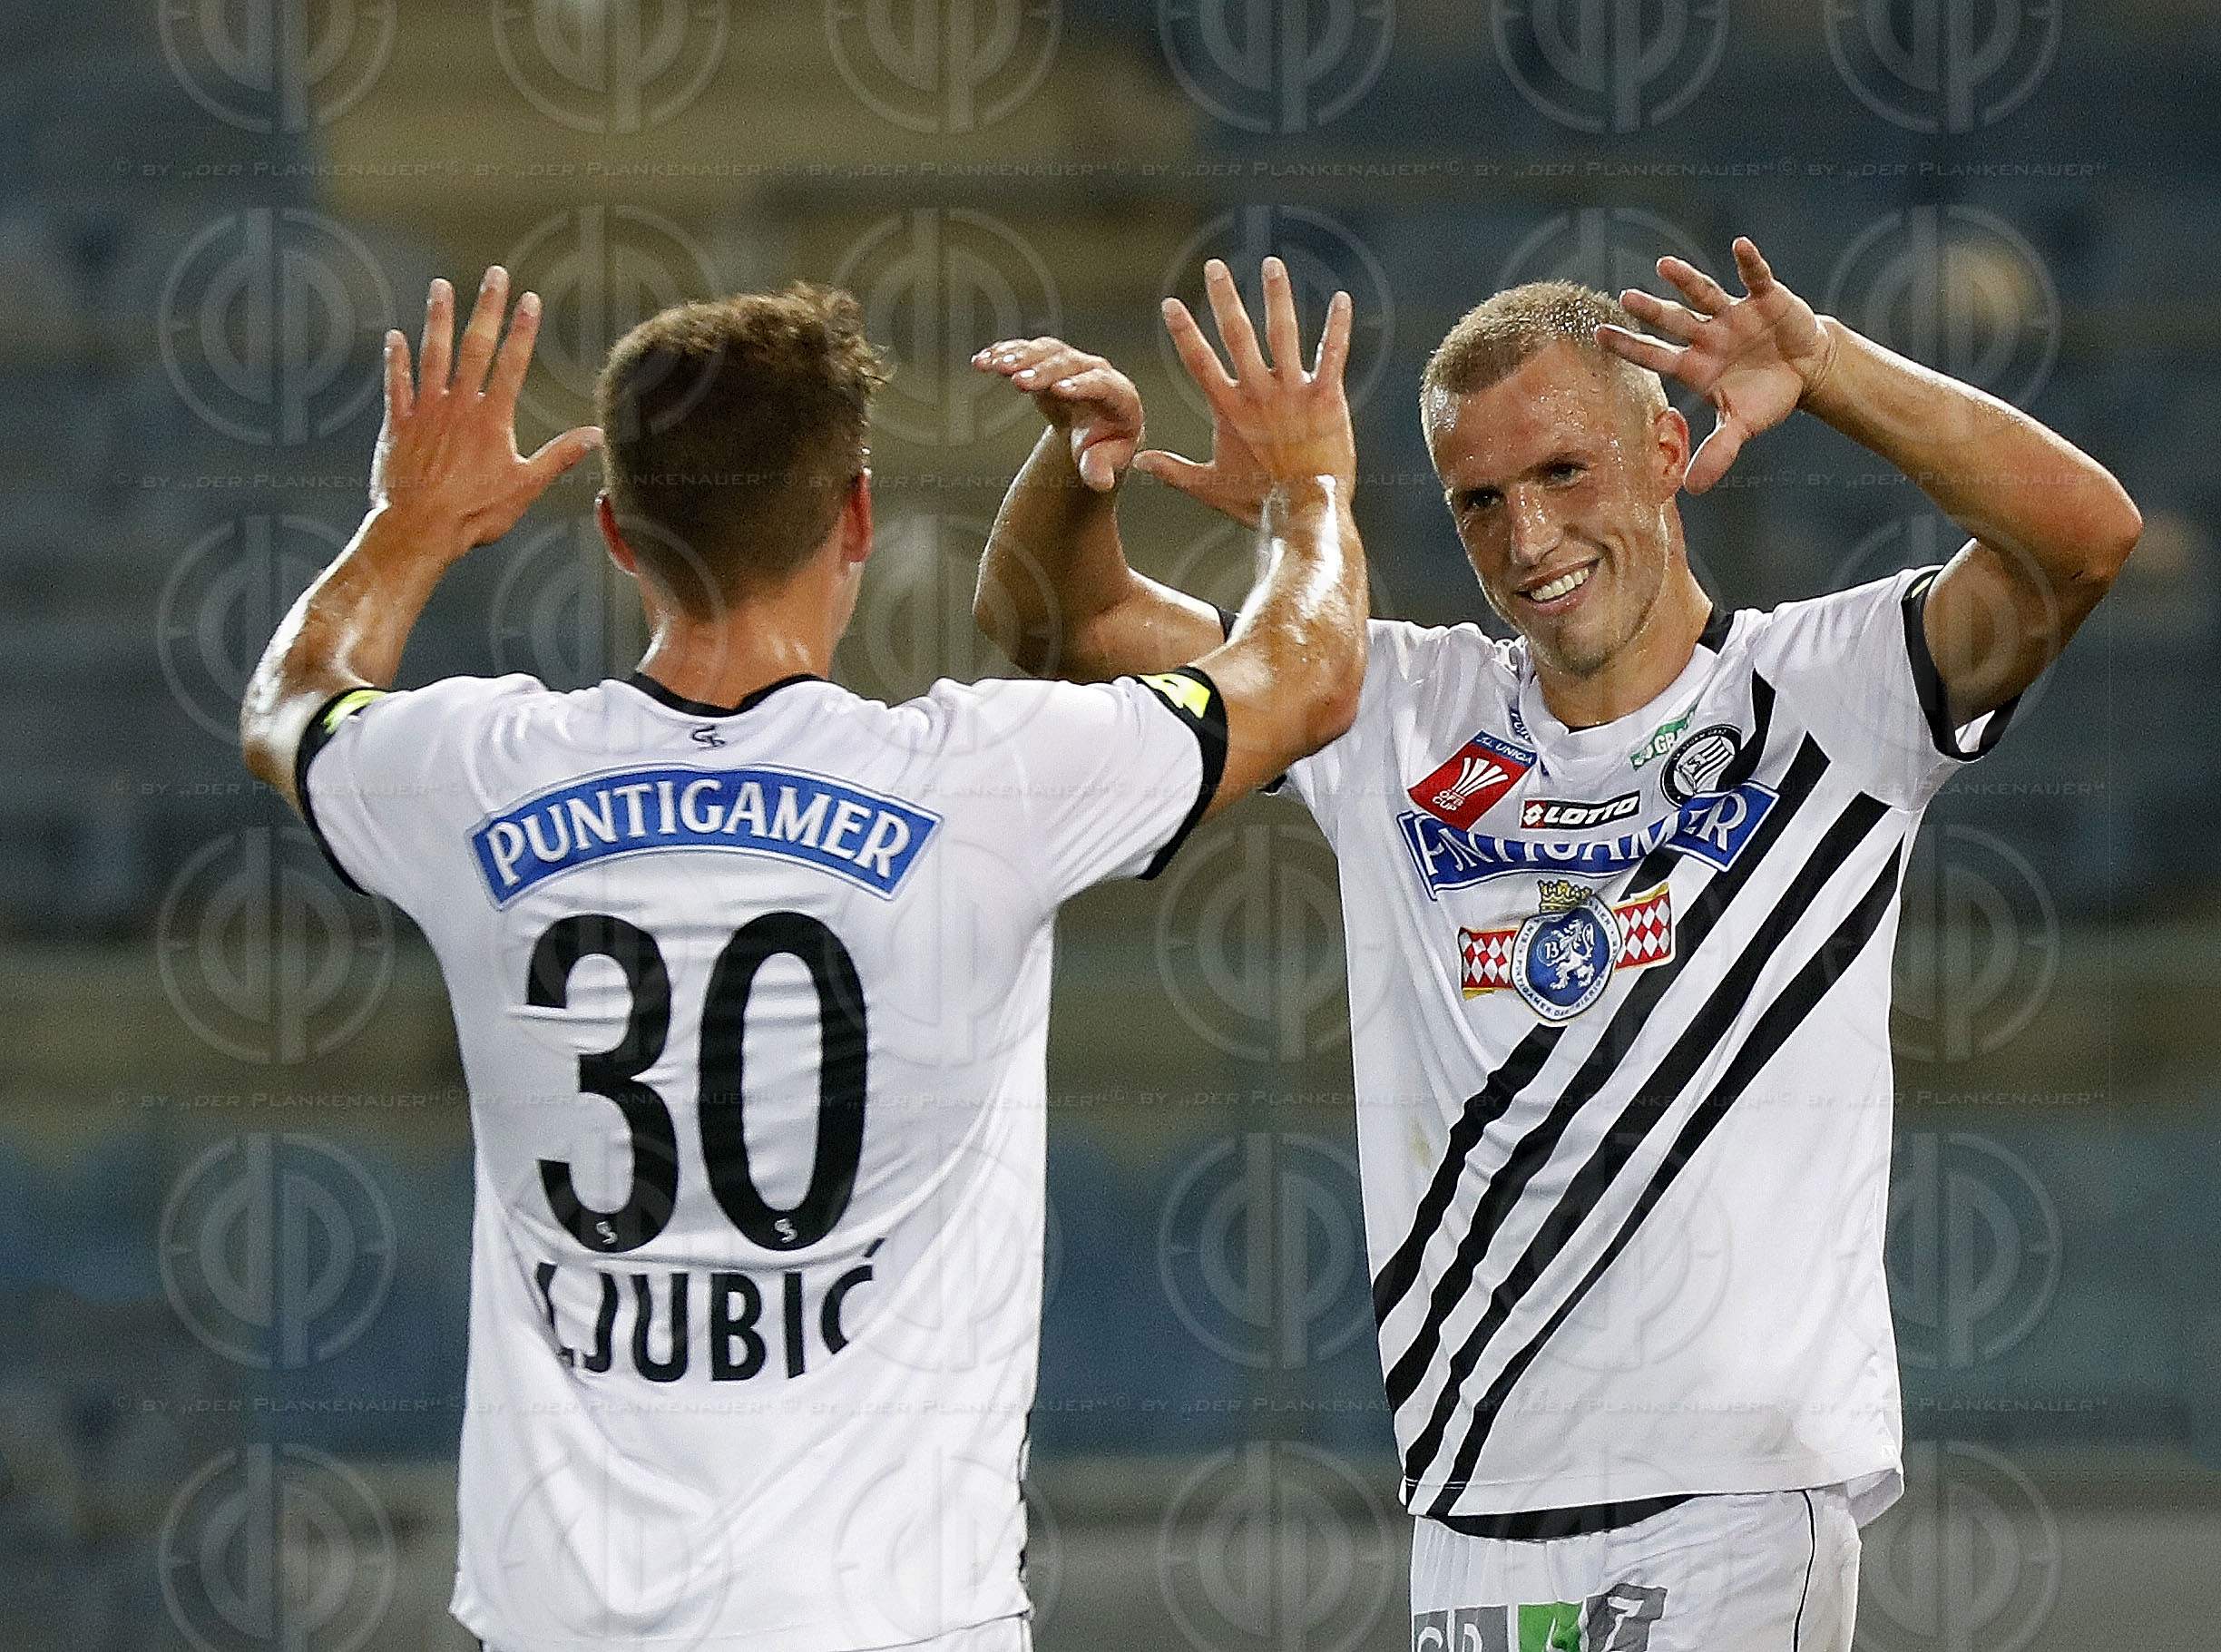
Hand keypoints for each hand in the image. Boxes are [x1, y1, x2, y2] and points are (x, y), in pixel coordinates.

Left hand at [369, 266, 602, 554]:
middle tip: (495, 275)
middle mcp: (458, 406)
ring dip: (438, 318)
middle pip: (475, 346)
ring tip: (441, 287)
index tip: (529, 300)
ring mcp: (426, 411)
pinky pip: (397, 384)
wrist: (419, 528)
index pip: (512, 364)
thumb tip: (596, 437)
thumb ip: (559, 456)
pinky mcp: (398, 424)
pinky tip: (395, 337)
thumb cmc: (475, 513)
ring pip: (433, 354)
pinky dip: (396, 359)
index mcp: (492, 419)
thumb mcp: (526, 487)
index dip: (522, 329)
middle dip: (487, 308)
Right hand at [971, 335, 1141, 491]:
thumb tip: (1100, 482)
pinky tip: (983, 361)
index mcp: (1119, 396)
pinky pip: (1026, 351)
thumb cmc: (1103, 448)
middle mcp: (1095, 371)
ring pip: (1046, 351)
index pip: (1101, 385)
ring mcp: (1070, 362)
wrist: (1094, 431)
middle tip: (1017, 378)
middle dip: (1042, 370)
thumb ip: (1100, 469)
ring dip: (1019, 356)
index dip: (1081, 386)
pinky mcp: (1047, 359)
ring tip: (993, 365)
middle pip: (1068, 364)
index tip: (1059, 390)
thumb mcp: (1104, 462)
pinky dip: (1003, 354)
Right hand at [1154, 257, 1354, 502]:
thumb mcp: (1209, 487)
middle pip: (1237, 336)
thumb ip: (1174, 470)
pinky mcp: (1326, 399)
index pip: (1199, 361)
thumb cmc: (1257, 502)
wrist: (1303, 513)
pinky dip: (1338, 327)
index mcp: (1229, 409)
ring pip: (1284, 334)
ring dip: (1277, 296)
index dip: (1185, 331)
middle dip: (1224, 298)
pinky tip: (1343, 299)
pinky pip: (1333, 356)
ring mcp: (1293, 393)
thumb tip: (1138, 463)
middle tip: (1215, 266)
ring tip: (1272, 264)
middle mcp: (1258, 393)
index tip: (1172, 303)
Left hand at [1597, 236, 1838, 494]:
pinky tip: (1740, 246)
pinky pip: (1755, 278)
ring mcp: (1734, 315)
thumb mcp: (1741, 427)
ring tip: (1664, 265)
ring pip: (1704, 295)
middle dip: (1651, 311)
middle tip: (1624, 298)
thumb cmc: (1765, 397)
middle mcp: (1708, 336)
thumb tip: (1692, 491)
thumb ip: (1717, 453)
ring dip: (1686, 280)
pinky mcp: (1765, 299)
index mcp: (1695, 365)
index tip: (1599, 334)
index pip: (1655, 355)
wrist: (1805, 370)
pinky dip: (1750, 262)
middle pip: (1674, 322)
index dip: (1629, 346)